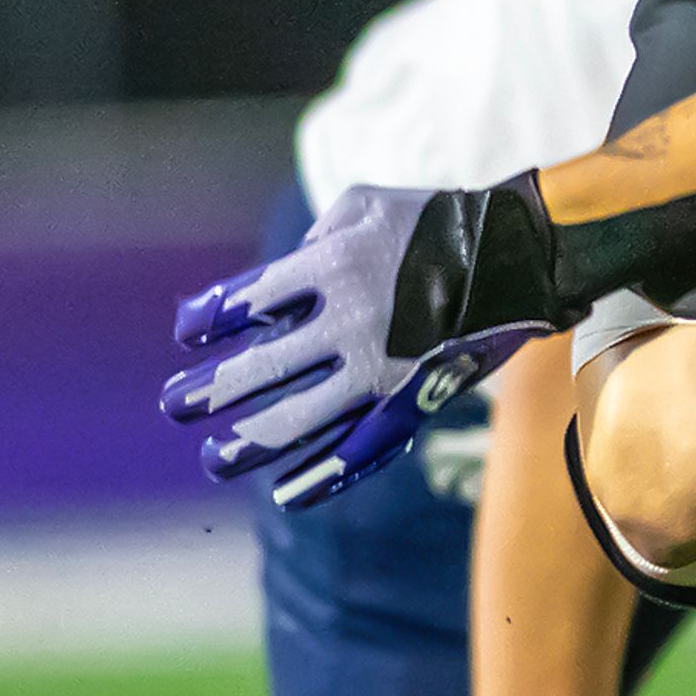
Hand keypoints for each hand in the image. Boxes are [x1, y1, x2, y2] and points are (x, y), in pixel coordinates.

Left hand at [166, 179, 561, 507]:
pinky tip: (288, 490)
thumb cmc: (437, 221)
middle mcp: (350, 321)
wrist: (521, 252)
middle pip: (261, 369)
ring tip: (214, 458)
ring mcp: (382, 367)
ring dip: (249, 443)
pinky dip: (323, 473)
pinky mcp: (413, 397)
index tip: (184, 333)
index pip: (249, 299)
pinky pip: (360, 446)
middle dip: (208, 391)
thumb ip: (313, 239)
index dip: (209, 318)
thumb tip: (278, 287)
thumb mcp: (366, 205)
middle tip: (173, 406)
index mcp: (332, 266)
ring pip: (300, 419)